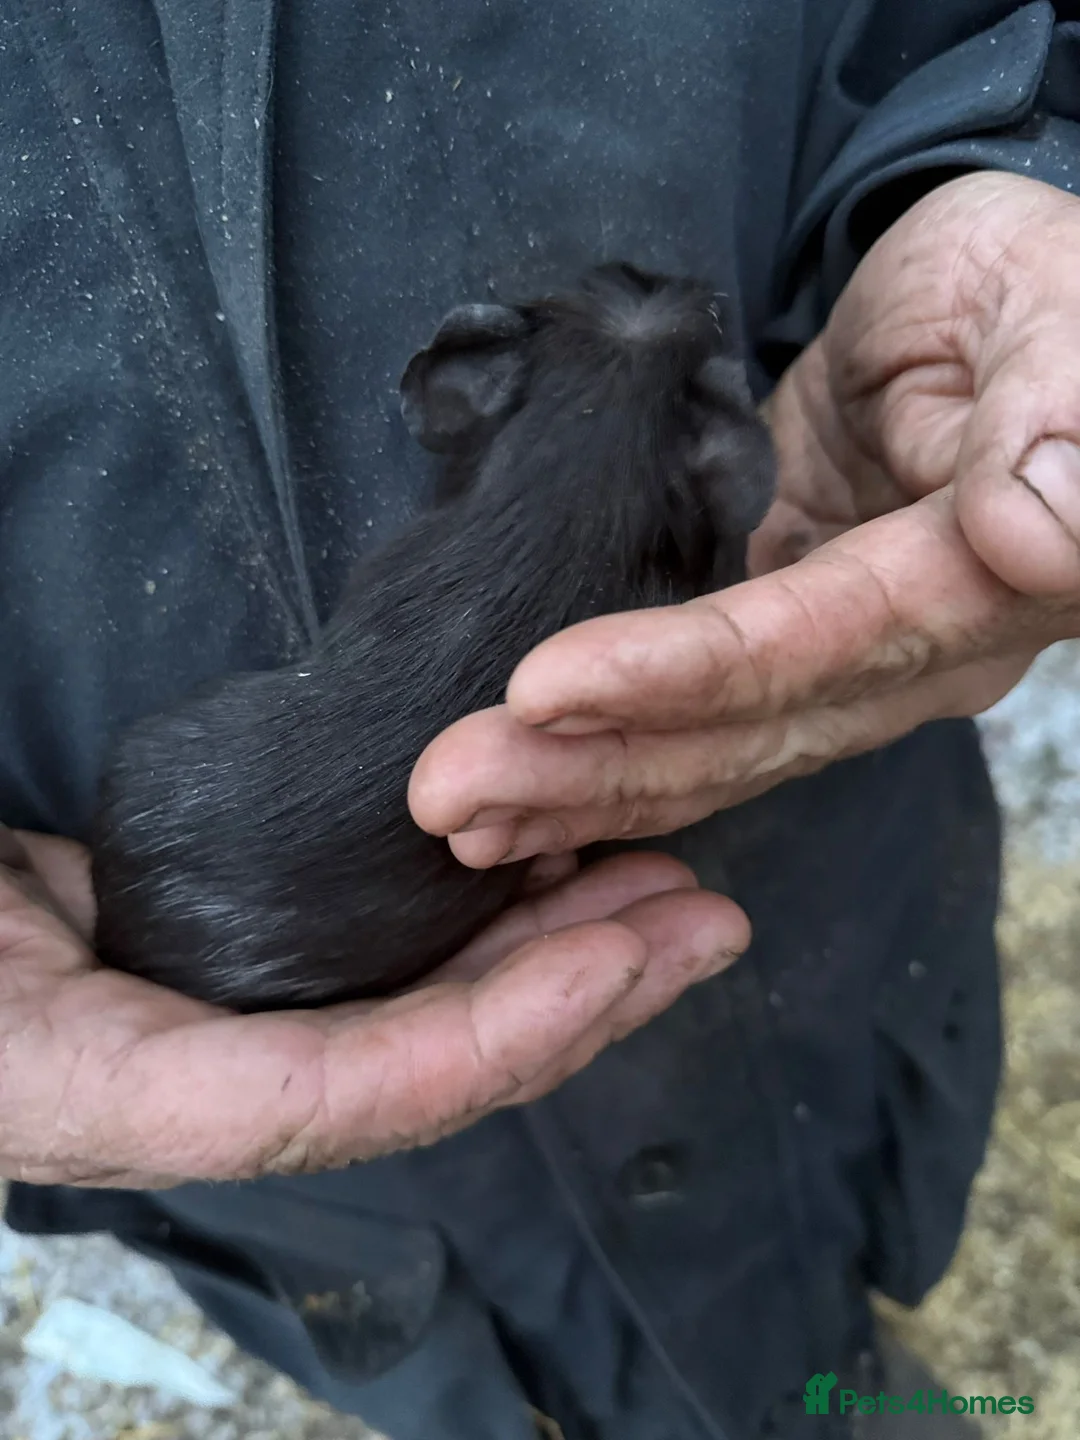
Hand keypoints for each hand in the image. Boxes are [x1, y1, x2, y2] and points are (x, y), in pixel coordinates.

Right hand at [0, 827, 746, 1188]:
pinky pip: (390, 956)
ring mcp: (231, 1020)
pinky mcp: (247, 961)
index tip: (615, 961)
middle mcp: (202, 1082)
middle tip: (702, 920)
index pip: (342, 1094)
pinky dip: (480, 918)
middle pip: (424, 1061)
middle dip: (577, 996)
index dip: (487, 1038)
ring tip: (668, 887)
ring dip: (556, 948)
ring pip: (426, 1005)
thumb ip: (73, 1045)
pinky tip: (555, 865)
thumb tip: (206, 1018)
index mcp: (119, 1098)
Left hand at [408, 172, 1079, 863]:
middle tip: (444, 795)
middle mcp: (902, 657)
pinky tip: (522, 791)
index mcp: (966, 591)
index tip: (539, 689)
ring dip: (576, 785)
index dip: (677, 675)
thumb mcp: (1056, 316)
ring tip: (457, 817)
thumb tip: (1039, 535)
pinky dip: (606, 752)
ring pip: (703, 748)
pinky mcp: (780, 635)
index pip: (806, 648)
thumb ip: (1050, 419)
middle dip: (588, 767)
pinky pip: (691, 714)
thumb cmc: (1026, 288)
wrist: (982, 307)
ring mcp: (836, 660)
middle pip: (737, 734)